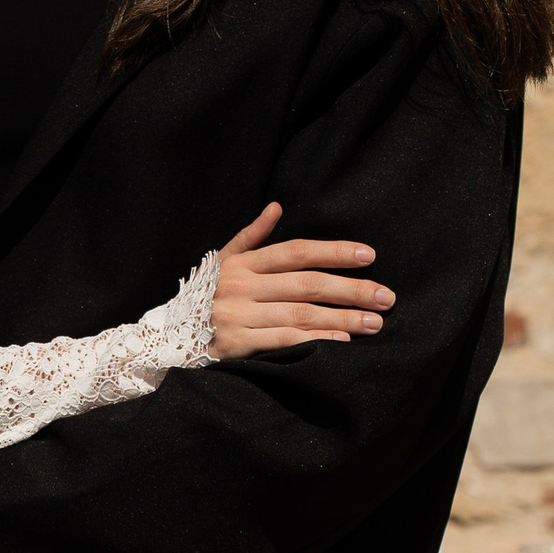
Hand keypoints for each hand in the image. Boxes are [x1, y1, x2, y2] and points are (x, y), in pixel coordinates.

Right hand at [208, 205, 394, 360]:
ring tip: (374, 323)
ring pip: (300, 313)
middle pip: (306, 284)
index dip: (334, 252)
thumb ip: (252, 237)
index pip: (296, 251)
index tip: (368, 256)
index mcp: (242, 264)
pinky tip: (341, 341)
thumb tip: (276, 208)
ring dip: (342, 318)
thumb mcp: (223, 262)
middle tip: (385, 297)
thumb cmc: (205, 297)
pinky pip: (283, 341)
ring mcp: (237, 315)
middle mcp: (241, 286)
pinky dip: (315, 340)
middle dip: (351, 289)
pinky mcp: (236, 344)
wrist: (168, 338)